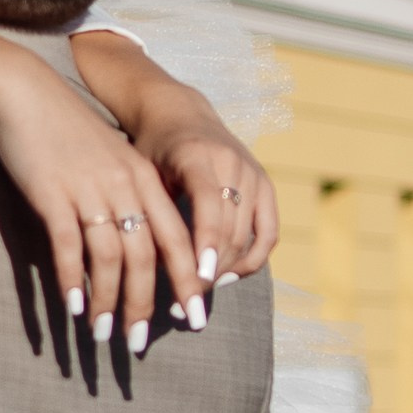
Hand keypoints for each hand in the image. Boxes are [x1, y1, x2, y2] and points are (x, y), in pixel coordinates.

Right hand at [0, 55, 201, 350]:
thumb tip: (141, 249)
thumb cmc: (69, 133)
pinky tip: (72, 305)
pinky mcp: (53, 193)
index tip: (192, 318)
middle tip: (140, 343)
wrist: (26, 93)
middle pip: (146, 256)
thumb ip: (130, 198)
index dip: (187, 281)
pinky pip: (68, 245)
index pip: (177, 239)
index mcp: (145, 179)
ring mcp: (89, 189)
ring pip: (109, 256)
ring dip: (107, 300)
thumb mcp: (112, 161)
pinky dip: (72, 279)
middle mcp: (125, 186)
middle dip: (145, 303)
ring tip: (102, 334)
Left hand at [151, 117, 277, 284]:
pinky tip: (230, 276)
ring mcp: (253, 172)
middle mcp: (232, 162)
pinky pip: (268, 232)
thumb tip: (151, 270)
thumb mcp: (143, 174)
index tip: (196, 279)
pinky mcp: (266, 184)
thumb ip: (152, 212)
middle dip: (211, 268)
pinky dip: (253, 258)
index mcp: (197, 156)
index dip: (205, 244)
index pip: (208, 205)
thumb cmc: (151, 150)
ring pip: (248, 235)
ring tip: (202, 291)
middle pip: (229, 228)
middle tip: (187, 299)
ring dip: (227, 269)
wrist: (179, 114)